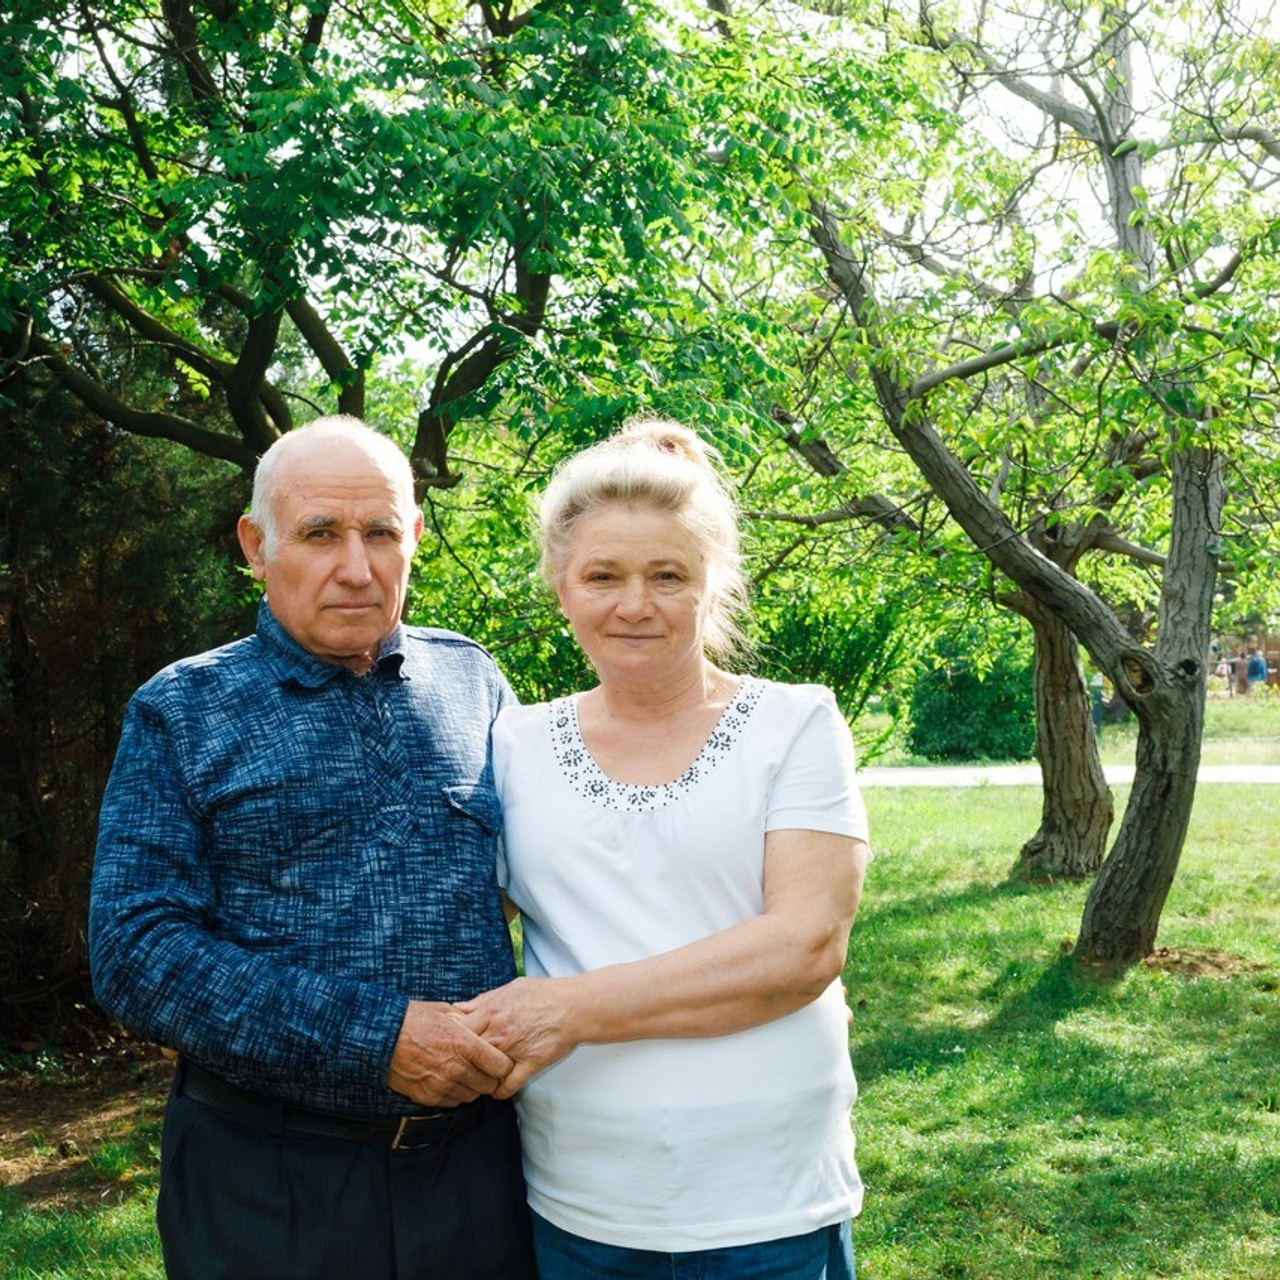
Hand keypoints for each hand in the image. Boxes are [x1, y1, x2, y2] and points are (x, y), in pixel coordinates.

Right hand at [387, 1000, 513, 1106]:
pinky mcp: (429, 1097)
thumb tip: (482, 1022)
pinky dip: (456, 1093)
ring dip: (473, 1086)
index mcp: (465, 1045)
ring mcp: (442, 1085)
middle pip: (489, 1085)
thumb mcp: (446, 1011)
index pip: (501, 1066)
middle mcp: (457, 1068)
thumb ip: (468, 1021)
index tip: (500, 1059)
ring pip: (472, 1095)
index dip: (503, 1063)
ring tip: (467, 1072)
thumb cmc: (413, 1019)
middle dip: (491, 1077)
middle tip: (486, 1068)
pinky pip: (453, 1101)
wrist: (381, 1038)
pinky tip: (451, 1080)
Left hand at [456, 977, 578, 1099]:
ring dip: (477, 1076)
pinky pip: (507, 1086)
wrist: (575, 1006)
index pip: (457, 1030)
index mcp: (492, 1012)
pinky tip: (495, 1089)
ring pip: (483, 1071)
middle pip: (466, 1052)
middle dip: (460, 1059)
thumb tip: (459, 1007)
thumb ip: (483, 999)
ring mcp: (514, 1051)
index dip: (451, 1037)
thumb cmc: (544, 994)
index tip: (451, 1042)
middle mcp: (500, 1033)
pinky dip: (498, 1091)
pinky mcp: (530, 1065)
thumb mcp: (510, 988)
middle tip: (458, 1063)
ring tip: (475, 1077)